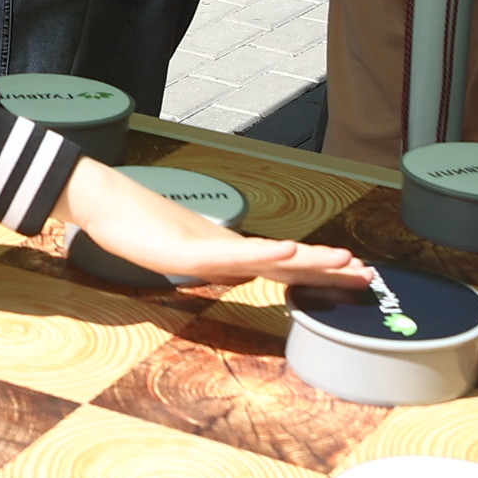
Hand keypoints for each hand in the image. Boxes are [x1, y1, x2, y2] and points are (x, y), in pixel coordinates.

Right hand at [58, 159, 360, 285]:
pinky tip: (287, 252)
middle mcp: (230, 248)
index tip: (356, 275)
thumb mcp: (186, 258)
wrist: (107, 203)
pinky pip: (233, 255)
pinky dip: (265, 253)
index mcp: (231, 254)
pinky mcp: (191, 249)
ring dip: (311, 259)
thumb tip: (240, 274)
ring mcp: (213, 247)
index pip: (286, 267)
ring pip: (272, 256)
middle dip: (332, 269)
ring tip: (345, 262)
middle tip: (370, 274)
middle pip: (290, 261)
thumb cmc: (141, 227)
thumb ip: (215, 265)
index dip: (322, 272)